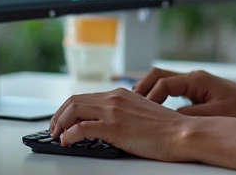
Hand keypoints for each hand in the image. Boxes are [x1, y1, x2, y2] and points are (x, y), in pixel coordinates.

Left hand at [48, 88, 192, 161]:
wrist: (182, 133)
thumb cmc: (167, 128)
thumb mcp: (142, 113)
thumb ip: (124, 113)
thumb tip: (108, 124)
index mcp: (121, 94)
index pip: (85, 96)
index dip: (68, 109)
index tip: (63, 121)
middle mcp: (115, 98)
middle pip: (74, 101)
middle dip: (58, 115)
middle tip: (53, 129)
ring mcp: (113, 112)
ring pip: (73, 110)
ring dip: (59, 123)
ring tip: (57, 135)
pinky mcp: (114, 127)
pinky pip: (81, 128)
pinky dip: (68, 135)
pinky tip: (66, 141)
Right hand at [133, 67, 235, 120]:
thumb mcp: (215, 115)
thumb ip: (190, 117)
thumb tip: (167, 121)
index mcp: (196, 79)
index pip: (164, 83)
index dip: (151, 98)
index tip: (143, 112)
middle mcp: (192, 76)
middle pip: (157, 75)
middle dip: (141, 88)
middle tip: (129, 105)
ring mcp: (192, 82)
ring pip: (162, 80)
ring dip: (148, 91)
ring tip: (135, 107)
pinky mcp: (194, 89)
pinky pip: (169, 89)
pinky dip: (158, 96)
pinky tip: (151, 110)